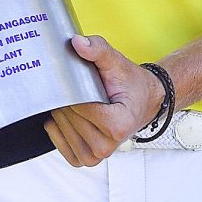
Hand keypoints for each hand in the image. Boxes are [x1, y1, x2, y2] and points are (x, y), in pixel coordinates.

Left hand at [44, 35, 166, 167]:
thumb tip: (78, 43)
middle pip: (70, 118)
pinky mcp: (88, 159)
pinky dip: (59, 132)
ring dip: (63, 114)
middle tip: (78, 89)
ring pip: (64, 131)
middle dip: (68, 99)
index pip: (81, 107)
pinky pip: (63, 149)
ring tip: (75, 101)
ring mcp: (97, 155)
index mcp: (118, 124)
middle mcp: (108, 145)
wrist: (142, 101)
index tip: (77, 80)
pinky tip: (65, 118)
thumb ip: (97, 49)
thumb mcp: (116, 62)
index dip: (73, 90)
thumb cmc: (131, 85)